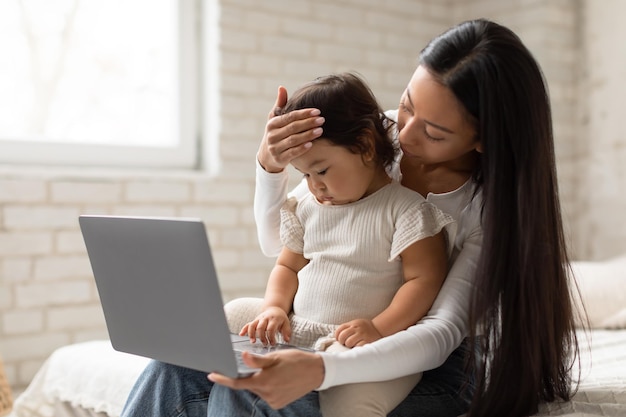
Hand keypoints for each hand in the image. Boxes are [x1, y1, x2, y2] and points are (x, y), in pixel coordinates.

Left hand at [208, 349, 324, 408]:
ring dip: (259, 381)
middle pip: (248, 385)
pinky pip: (266, 395)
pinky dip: (267, 387)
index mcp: (264, 381)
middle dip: (248, 376)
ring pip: (257, 389)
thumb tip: (243, 357)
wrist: (316, 372)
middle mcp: (267, 394)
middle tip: (262, 366)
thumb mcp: (276, 356)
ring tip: (275, 371)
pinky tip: (278, 379)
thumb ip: (257, 361)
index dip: (223, 379)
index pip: (237, 383)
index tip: (211, 375)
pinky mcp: (278, 404)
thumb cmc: (295, 360)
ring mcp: (273, 401)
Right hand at [240, 306, 290, 344]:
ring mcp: (259, 319)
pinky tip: (241, 335)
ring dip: (251, 334)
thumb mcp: (286, 324)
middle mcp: (265, 318)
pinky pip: (248, 324)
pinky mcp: (255, 320)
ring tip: (253, 341)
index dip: (271, 337)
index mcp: (274, 319)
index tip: (273, 343)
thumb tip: (286, 340)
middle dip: (262, 337)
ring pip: (253, 325)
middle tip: (265, 344)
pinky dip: (244, 329)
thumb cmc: (281, 319)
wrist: (275, 309)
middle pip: (261, 327)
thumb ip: (286, 332)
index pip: (271, 329)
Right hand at [257, 86, 323, 172]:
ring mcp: (275, 148)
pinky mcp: (279, 159)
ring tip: (320, 130)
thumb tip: (282, 87)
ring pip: (293, 140)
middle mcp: (272, 136)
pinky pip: (292, 153)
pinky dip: (302, 148)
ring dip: (308, 135)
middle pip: (293, 128)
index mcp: (272, 124)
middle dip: (308, 123)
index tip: (317, 111)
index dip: (304, 113)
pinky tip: (311, 144)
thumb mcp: (275, 119)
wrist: (268, 157)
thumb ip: (280, 104)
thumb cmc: (276, 134)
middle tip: (322, 120)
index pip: (289, 117)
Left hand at [335, 319, 382, 347]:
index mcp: (353, 324)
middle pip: (342, 336)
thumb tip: (337, 336)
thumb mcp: (356, 324)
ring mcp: (362, 334)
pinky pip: (357, 347)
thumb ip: (348, 328)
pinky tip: (358, 346)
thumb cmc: (365, 328)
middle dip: (342, 341)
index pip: (340, 329)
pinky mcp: (367, 341)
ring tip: (352, 345)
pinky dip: (356, 348)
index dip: (337, 336)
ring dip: (349, 345)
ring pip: (348, 342)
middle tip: (345, 343)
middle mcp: (357, 328)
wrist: (379, 328)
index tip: (338, 339)